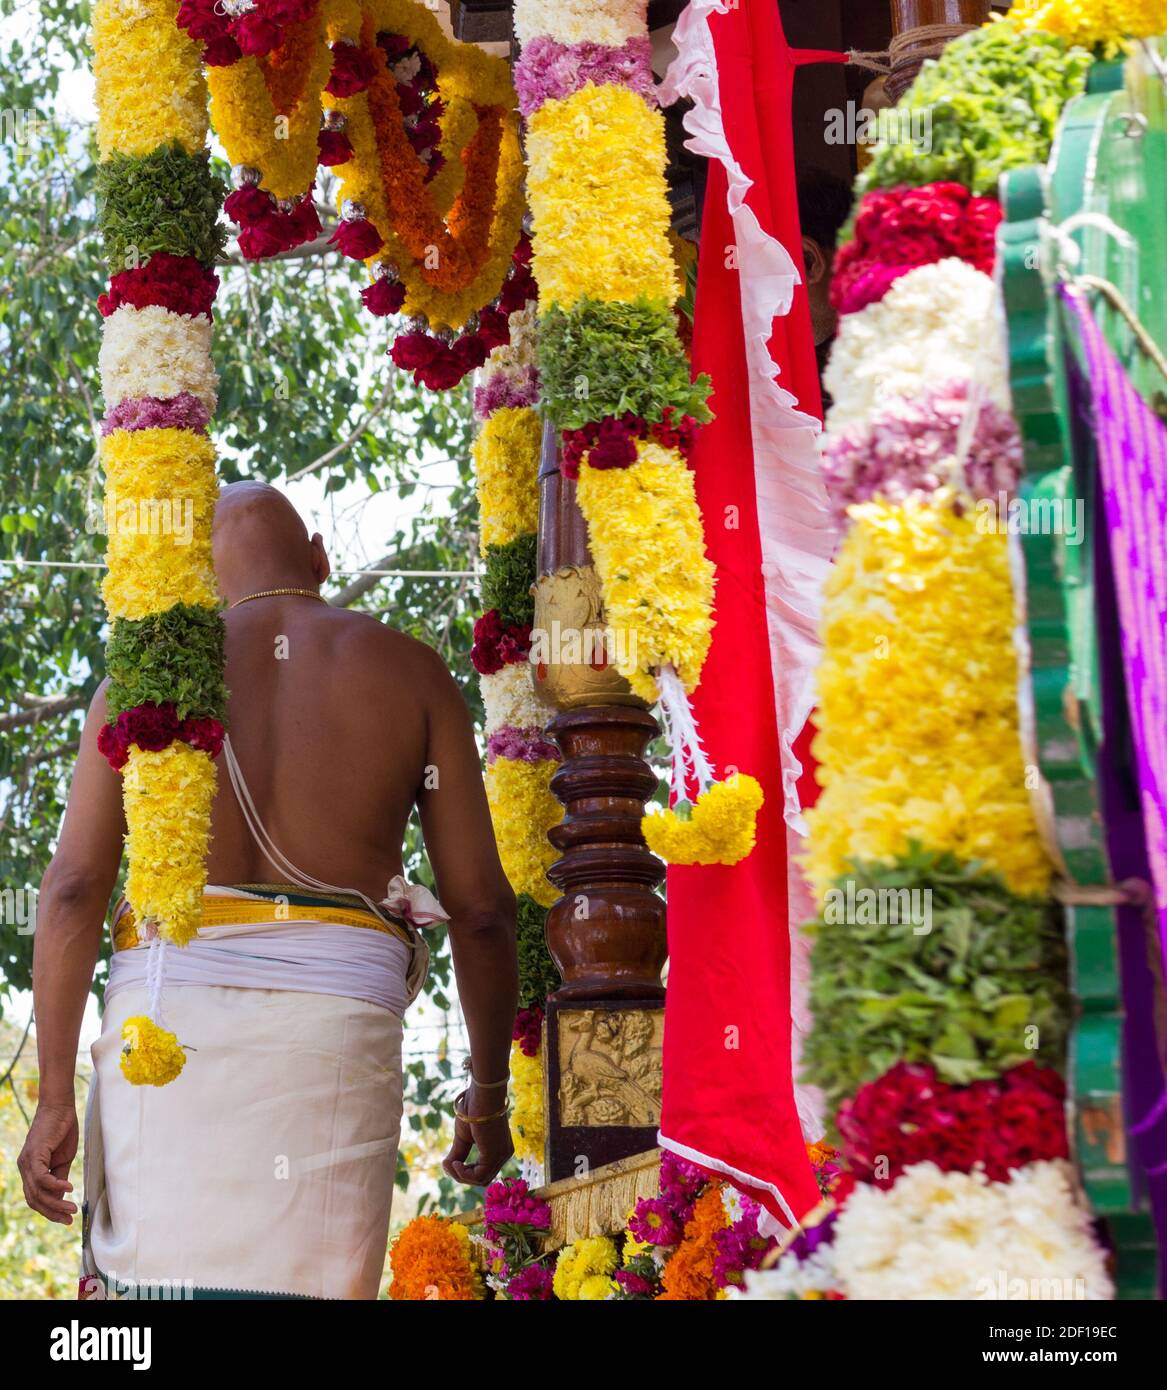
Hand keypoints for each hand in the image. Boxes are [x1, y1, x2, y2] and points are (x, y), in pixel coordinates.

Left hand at [18, 1103, 78, 1224]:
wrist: (60, 1108)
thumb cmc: (62, 1130)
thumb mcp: (63, 1159)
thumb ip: (60, 1176)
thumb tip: (61, 1196)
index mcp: (30, 1171)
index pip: (36, 1198)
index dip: (50, 1211)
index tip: (66, 1219)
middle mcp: (24, 1169)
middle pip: (35, 1199)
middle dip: (52, 1212)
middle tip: (70, 1219)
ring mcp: (27, 1163)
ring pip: (37, 1192)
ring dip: (56, 1203)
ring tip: (72, 1209)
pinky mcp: (34, 1155)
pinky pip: (42, 1177)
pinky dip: (55, 1186)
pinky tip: (69, 1189)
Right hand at [441, 1083, 512, 1186]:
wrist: (481, 1094)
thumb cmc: (473, 1109)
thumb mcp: (464, 1136)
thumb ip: (459, 1153)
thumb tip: (448, 1168)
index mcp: (498, 1149)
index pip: (483, 1171)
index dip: (464, 1172)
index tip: (448, 1163)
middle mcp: (504, 1154)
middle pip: (482, 1178)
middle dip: (461, 1175)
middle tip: (446, 1164)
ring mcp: (501, 1156)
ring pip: (480, 1179)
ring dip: (461, 1175)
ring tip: (449, 1163)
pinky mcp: (494, 1155)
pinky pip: (478, 1176)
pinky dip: (463, 1173)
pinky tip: (454, 1163)